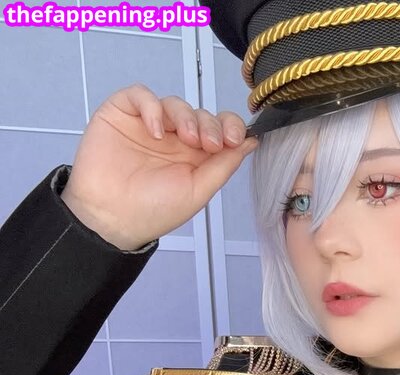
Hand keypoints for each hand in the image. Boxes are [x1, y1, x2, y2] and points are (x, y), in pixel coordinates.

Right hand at [60, 83, 258, 249]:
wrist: (111, 217)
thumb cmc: (152, 211)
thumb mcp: (198, 191)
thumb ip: (224, 165)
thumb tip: (252, 142)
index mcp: (195, 157)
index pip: (219, 129)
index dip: (230, 127)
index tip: (234, 138)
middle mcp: (173, 139)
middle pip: (200, 114)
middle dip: (210, 125)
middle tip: (207, 144)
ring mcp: (149, 125)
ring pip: (175, 103)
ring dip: (185, 116)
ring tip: (185, 137)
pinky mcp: (123, 114)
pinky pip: (141, 95)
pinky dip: (152, 107)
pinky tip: (155, 130)